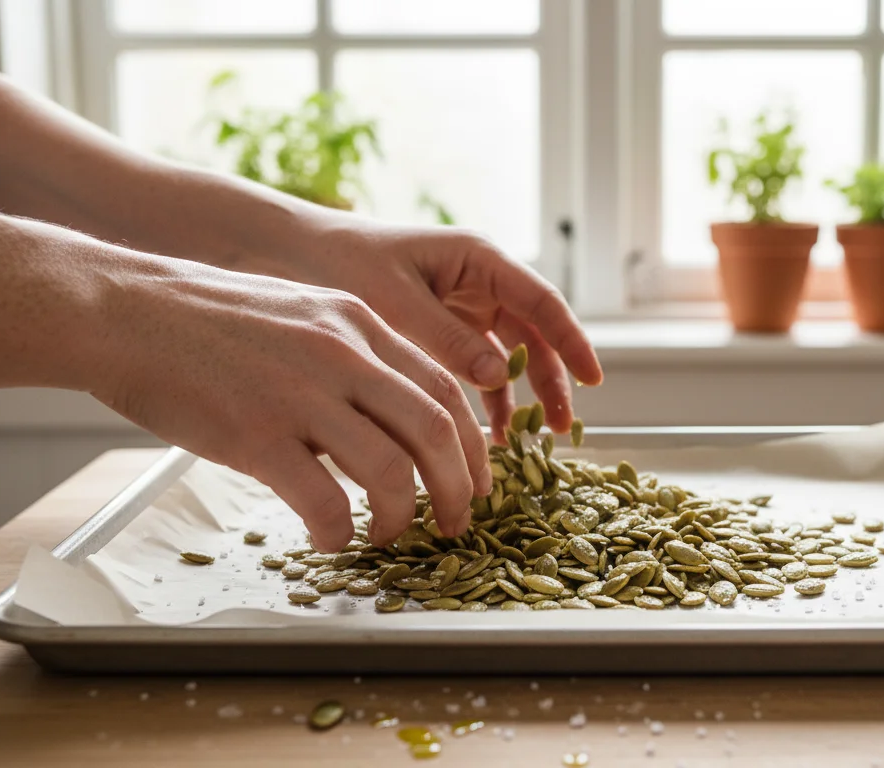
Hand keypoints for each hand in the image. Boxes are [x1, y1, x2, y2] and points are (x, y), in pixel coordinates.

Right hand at [92, 257, 490, 550]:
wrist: (126, 311)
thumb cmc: (209, 320)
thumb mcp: (302, 314)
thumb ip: (353, 357)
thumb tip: (389, 419)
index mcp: (359, 324)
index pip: (445, 388)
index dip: (473, 445)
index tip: (475, 480)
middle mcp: (343, 354)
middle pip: (435, 431)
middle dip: (458, 488)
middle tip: (454, 523)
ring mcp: (301, 394)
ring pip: (391, 470)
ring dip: (400, 517)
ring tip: (389, 536)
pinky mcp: (256, 434)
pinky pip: (323, 499)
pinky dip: (338, 531)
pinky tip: (329, 539)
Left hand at [292, 220, 602, 438]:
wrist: (289, 255)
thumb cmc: (341, 262)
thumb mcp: (395, 301)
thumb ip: (447, 338)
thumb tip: (498, 376)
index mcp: (477, 258)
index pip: (542, 302)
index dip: (572, 341)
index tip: (594, 379)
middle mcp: (478, 280)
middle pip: (534, 333)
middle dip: (552, 379)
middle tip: (564, 427)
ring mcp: (462, 306)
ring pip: (510, 354)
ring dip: (522, 395)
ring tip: (528, 441)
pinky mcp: (442, 331)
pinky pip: (477, 367)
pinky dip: (485, 399)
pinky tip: (486, 435)